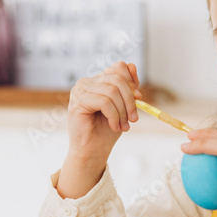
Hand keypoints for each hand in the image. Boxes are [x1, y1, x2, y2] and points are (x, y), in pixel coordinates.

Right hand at [57, 62, 140, 198]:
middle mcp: (86, 82)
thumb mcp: (123, 106)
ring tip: (123, 126)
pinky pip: (104, 102)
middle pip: (117, 79)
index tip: (139, 99)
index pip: (118, 67)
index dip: (131, 82)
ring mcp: (80, 91)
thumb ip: (127, 88)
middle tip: (134, 118)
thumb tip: (132, 65)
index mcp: (97, 81)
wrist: (93, 151)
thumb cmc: (106, 130)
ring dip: (123, 111)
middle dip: (130, 100)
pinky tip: (114, 126)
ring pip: (112, 91)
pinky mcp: (78, 102)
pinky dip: (114, 116)